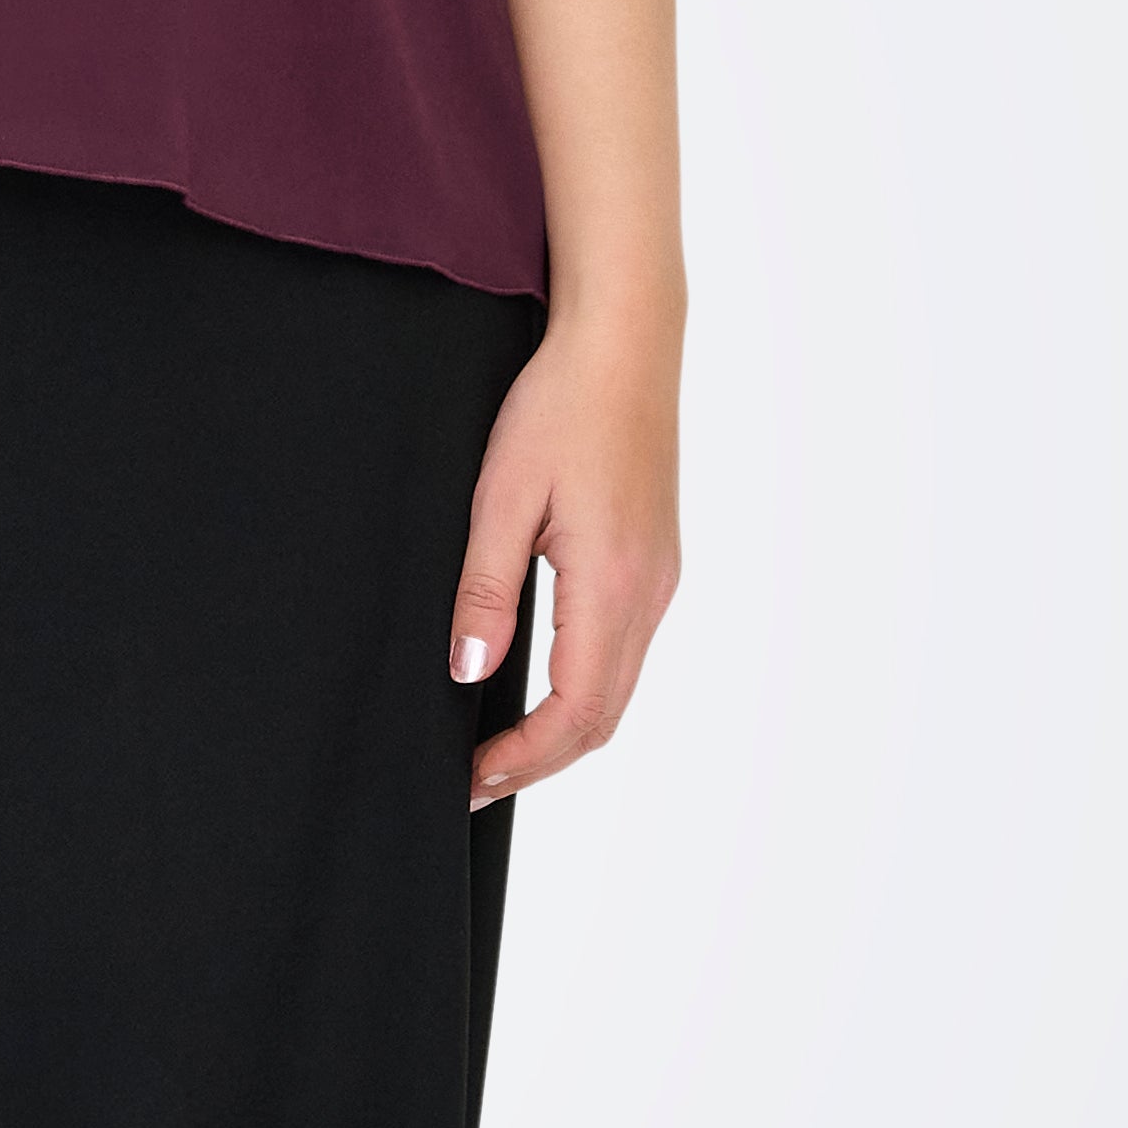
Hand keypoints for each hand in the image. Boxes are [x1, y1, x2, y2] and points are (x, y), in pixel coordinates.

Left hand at [447, 311, 679, 805]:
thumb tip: (467, 672)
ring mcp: (659, 580)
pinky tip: (541, 692)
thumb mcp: (501, 497)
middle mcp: (649, 592)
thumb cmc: (561, 405)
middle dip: (539, 762)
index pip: (574, 712)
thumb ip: (484, 591)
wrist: (625, 344)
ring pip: (617, 690)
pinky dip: (584, 692)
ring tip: (499, 749)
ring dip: (562, 732)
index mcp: (611, 584)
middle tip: (474, 783)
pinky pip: (625, 653)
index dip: (522, 759)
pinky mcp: (656, 564)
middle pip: (603, 718)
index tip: (470, 779)